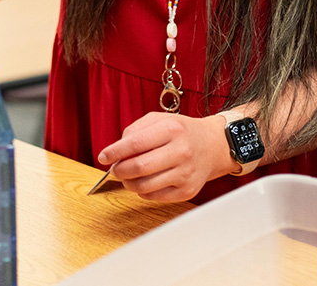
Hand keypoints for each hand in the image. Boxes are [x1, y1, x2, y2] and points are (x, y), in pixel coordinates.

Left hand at [96, 112, 230, 201]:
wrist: (213, 146)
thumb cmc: (181, 131)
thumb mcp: (158, 119)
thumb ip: (135, 130)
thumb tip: (116, 150)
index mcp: (171, 130)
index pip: (135, 143)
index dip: (115, 152)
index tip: (103, 156)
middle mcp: (181, 152)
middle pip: (139, 167)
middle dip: (120, 170)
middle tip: (114, 169)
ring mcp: (185, 174)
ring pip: (145, 185)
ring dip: (128, 183)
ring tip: (126, 176)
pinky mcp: (187, 191)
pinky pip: (155, 197)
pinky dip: (142, 191)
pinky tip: (144, 181)